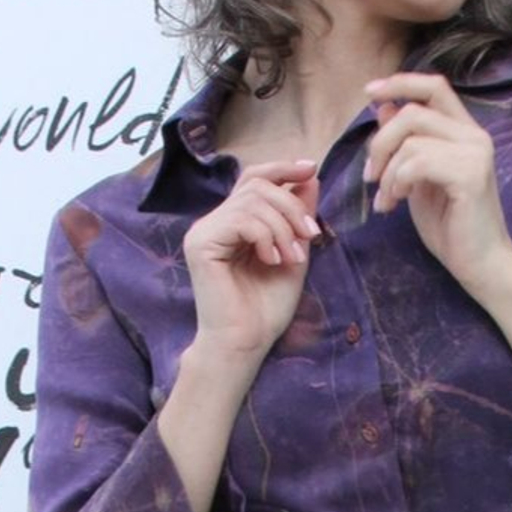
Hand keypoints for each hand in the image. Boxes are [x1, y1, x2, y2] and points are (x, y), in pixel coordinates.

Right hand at [182, 159, 322, 359]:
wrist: (246, 342)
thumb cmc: (267, 307)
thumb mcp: (295, 252)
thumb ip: (298, 217)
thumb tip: (309, 176)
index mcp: (233, 223)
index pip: (254, 179)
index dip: (282, 169)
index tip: (311, 169)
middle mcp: (213, 222)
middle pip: (257, 184)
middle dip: (292, 205)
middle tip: (311, 236)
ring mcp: (203, 232)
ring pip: (252, 201)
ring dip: (283, 227)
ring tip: (292, 257)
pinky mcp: (201, 244)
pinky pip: (241, 220)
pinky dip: (266, 237)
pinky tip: (272, 261)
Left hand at [362, 73, 511, 300]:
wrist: (481, 265)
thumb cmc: (452, 227)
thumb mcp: (417, 178)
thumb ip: (406, 143)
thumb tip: (384, 106)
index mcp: (465, 132)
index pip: (434, 86)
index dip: (400, 83)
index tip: (369, 92)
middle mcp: (475, 136)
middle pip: (412, 111)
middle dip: (380, 142)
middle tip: (370, 177)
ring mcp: (476, 153)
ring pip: (411, 139)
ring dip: (387, 172)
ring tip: (387, 200)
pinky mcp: (470, 174)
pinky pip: (417, 162)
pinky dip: (397, 183)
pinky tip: (395, 205)